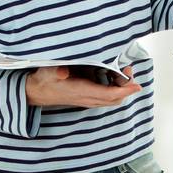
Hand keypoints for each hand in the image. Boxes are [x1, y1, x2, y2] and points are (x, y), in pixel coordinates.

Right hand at [24, 64, 140, 108]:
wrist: (35, 91)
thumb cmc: (44, 79)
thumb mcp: (48, 71)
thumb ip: (56, 71)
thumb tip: (63, 71)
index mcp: (80, 91)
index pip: (108, 94)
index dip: (124, 90)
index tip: (136, 85)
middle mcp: (86, 98)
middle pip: (114, 99)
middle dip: (126, 88)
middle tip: (129, 71)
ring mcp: (86, 100)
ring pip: (111, 101)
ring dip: (122, 91)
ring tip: (124, 74)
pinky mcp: (85, 99)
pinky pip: (105, 99)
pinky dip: (115, 92)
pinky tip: (114, 80)